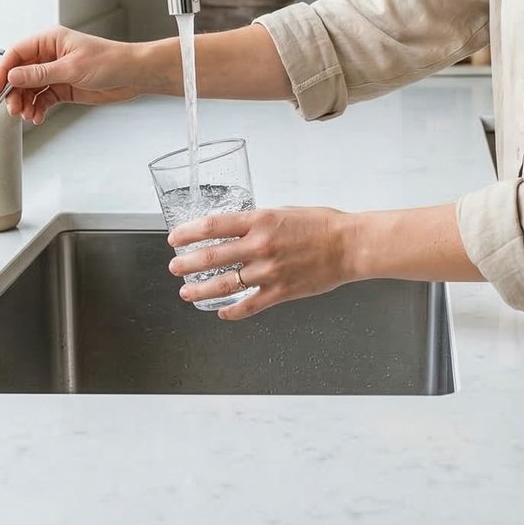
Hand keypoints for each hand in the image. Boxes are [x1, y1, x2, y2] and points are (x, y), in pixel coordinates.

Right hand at [0, 27, 151, 122]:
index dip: (3, 72)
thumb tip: (13, 76)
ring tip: (27, 115)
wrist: (133, 75)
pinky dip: (38, 108)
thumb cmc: (110, 61)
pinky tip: (38, 116)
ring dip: (26, 103)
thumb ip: (40, 74)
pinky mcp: (63, 87)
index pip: (17, 54)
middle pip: (20, 74)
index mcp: (50, 40)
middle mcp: (50, 55)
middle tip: (14, 108)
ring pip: (30, 88)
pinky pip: (43, 98)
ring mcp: (56, 72)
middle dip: (15, 92)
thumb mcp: (71, 68)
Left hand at [168, 206, 355, 320]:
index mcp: (260, 221)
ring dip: (200, 290)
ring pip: (224, 285)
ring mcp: (268, 271)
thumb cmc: (322, 224)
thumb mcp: (283, 211)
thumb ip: (257, 222)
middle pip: (211, 257)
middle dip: (186, 264)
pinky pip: (249, 305)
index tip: (175, 238)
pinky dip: (232, 311)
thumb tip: (235, 230)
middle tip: (175, 267)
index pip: (212, 226)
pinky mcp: (280, 292)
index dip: (188, 232)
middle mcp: (260, 246)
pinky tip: (222, 312)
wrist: (349, 245)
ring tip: (186, 292)